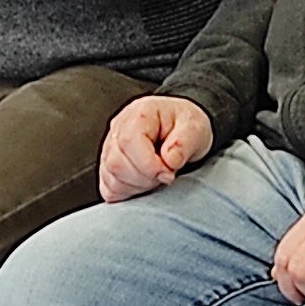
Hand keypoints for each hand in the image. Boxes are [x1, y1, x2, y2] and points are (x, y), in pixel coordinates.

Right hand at [99, 96, 213, 199]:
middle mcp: (120, 127)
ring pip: (110, 176)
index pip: (129, 141)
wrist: (184, 131)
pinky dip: (128, 192)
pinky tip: (145, 183)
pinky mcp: (108, 165)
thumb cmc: (186, 127)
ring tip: (157, 177)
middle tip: (166, 175)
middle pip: (116, 162)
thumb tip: (169, 159)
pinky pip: (109, 187)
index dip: (148, 165)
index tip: (168, 173)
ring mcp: (110, 146)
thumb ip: (184, 143)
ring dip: (137, 186)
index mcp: (140, 113)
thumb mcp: (195, 129)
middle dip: (144, 178)